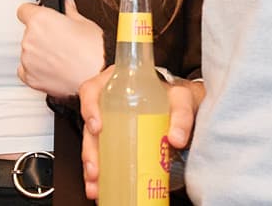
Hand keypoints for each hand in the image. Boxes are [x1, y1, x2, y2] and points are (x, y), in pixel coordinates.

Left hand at [17, 0, 105, 97]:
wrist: (97, 76)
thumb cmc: (93, 50)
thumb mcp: (84, 23)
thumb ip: (70, 12)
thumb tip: (67, 6)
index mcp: (40, 20)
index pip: (24, 10)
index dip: (33, 12)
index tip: (39, 18)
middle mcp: (29, 39)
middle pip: (28, 33)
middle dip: (40, 35)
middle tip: (58, 41)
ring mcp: (27, 59)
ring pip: (28, 52)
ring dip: (38, 53)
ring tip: (60, 57)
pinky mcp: (30, 78)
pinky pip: (26, 71)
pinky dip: (36, 70)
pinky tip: (53, 69)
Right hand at [79, 69, 203, 201]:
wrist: (183, 109)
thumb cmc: (176, 97)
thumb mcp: (182, 99)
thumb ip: (182, 114)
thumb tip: (176, 139)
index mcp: (116, 85)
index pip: (92, 91)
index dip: (89, 108)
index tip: (97, 127)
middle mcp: (108, 105)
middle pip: (89, 125)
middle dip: (89, 150)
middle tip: (95, 169)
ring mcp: (110, 124)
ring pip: (92, 144)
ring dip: (91, 166)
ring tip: (95, 185)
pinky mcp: (115, 142)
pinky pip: (101, 156)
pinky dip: (99, 173)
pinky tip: (99, 187)